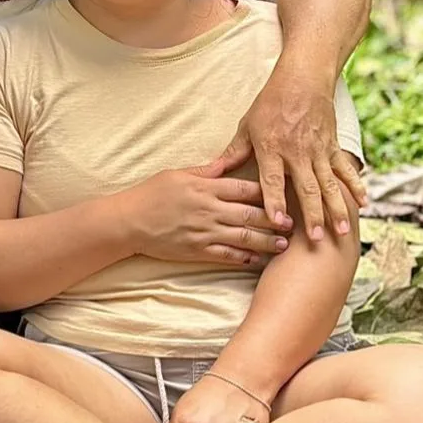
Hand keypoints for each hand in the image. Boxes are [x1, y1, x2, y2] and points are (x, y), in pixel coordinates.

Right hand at [124, 161, 290, 267]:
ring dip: (267, 242)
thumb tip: (227, 162)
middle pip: (251, 214)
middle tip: (295, 224)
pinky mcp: (196, 251)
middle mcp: (208, 210)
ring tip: (283, 245)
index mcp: (206, 187)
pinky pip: (226, 256)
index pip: (246, 188)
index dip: (269, 192)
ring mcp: (203, 232)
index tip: (287, 193)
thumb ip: (206, 171)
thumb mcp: (176, 174)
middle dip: (276, 220)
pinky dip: (244, 258)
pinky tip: (257, 260)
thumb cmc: (150, 194)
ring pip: (244, 238)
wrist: (126, 222)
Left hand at [215, 65, 364, 241]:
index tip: (279, 223)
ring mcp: (318, 150)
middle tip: (317, 239)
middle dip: (312, 215)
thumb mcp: (247, 127)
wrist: (303, 78)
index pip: (273, 180)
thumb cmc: (270, 104)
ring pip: (329, 184)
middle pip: (306, 188)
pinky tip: (363, 204)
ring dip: (336, 208)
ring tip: (342, 231)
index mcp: (272, 148)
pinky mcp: (333, 146)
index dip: (275, 202)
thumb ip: (232, 154)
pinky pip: (345, 169)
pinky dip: (355, 186)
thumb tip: (209, 174)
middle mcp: (297, 152)